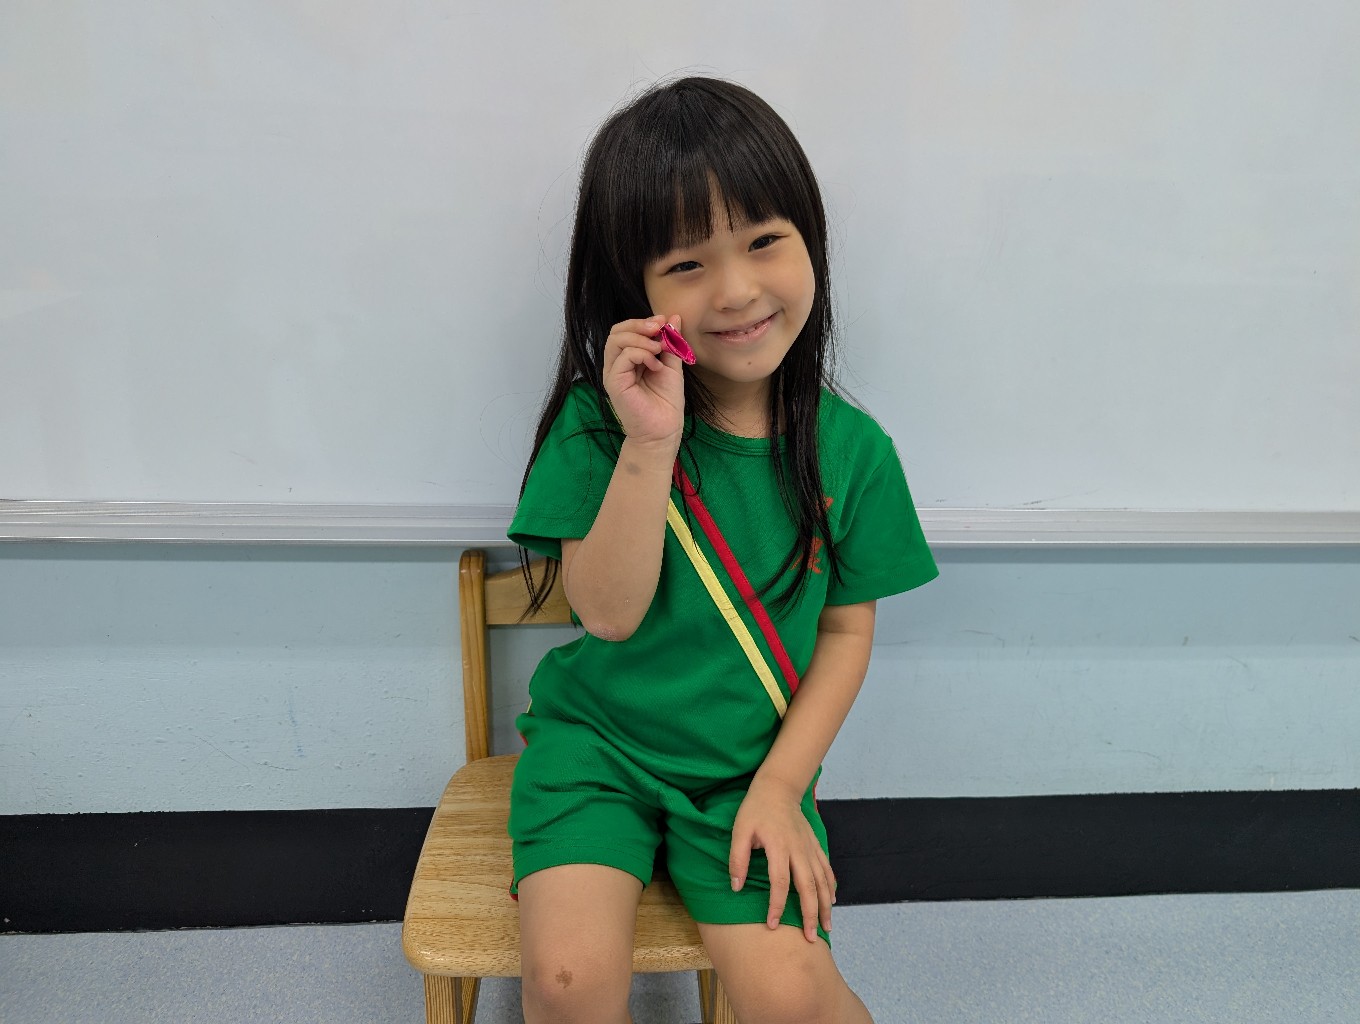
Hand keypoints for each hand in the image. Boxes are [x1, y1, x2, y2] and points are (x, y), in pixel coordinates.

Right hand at [602, 315, 684, 447]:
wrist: (664, 431)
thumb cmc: (666, 402)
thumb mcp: (672, 365)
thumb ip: (671, 342)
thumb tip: (673, 317)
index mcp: (628, 359)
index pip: (626, 330)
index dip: (644, 322)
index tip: (664, 322)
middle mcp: (617, 365)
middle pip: (616, 331)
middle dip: (639, 324)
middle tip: (659, 328)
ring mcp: (613, 374)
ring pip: (616, 340)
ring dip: (641, 338)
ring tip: (659, 349)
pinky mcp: (614, 383)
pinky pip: (623, 357)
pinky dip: (642, 354)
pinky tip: (656, 365)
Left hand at [729, 776, 835, 941]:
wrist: (778, 787)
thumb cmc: (755, 810)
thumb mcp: (739, 830)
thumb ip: (737, 859)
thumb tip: (736, 888)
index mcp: (779, 846)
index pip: (780, 883)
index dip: (777, 906)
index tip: (773, 925)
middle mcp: (798, 849)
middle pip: (808, 887)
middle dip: (810, 915)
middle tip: (811, 939)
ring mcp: (810, 847)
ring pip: (822, 881)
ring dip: (825, 906)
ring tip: (826, 928)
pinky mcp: (815, 845)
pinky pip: (826, 869)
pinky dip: (831, 886)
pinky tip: (832, 901)